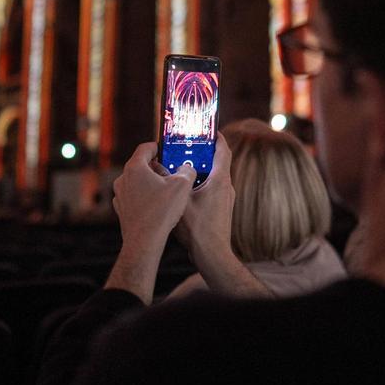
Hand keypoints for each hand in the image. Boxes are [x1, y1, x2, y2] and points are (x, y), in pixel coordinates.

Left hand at [113, 141, 196, 252]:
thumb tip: (187, 169)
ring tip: (166, 191)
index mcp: (135, 168)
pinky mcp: (121, 209)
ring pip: (136, 181)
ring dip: (150, 183)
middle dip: (156, 167)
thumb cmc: (161, 212)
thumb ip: (187, 171)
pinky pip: (134, 197)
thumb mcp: (183, 186)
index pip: (145, 148)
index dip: (157, 146)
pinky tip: (157, 206)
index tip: (165, 150)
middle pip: (140, 165)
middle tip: (170, 172)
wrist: (144, 241)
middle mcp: (123, 179)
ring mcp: (120, 195)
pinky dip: (144, 197)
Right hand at [177, 134, 234, 265]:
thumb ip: (168, 181)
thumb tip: (157, 167)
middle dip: (203, 153)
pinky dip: (201, 184)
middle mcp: (227, 187)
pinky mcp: (222, 209)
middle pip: (218, 162)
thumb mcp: (178, 200)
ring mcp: (226, 199)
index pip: (222, 150)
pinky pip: (213, 189)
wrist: (212, 255)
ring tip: (181, 168)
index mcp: (220, 179)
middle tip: (187, 146)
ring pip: (214, 177)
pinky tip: (184, 191)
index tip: (207, 129)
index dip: (216, 137)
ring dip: (200, 170)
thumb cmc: (197, 229)